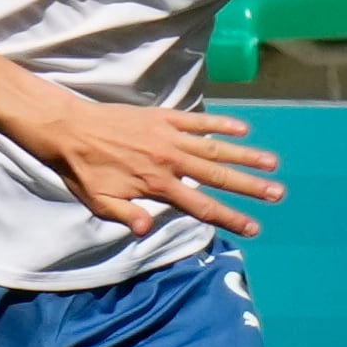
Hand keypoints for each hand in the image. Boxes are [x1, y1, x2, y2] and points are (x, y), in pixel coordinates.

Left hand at [19, 98, 283, 239]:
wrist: (68, 129)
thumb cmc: (82, 170)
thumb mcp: (99, 202)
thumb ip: (126, 215)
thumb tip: (147, 230)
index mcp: (157, 185)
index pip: (201, 206)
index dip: (230, 217)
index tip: (254, 227)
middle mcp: (169, 160)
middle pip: (218, 177)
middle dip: (250, 188)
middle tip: (278, 194)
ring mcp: (168, 136)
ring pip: (215, 147)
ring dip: (245, 155)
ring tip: (272, 163)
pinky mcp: (163, 117)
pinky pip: (198, 121)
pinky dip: (221, 123)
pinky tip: (243, 127)